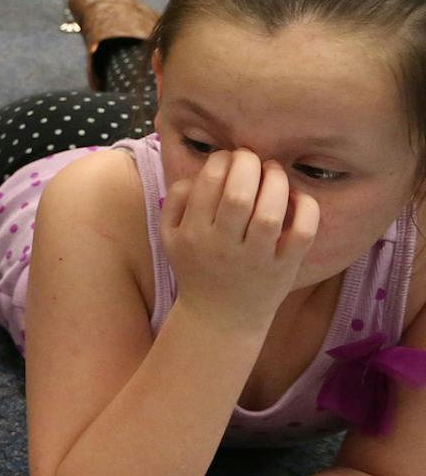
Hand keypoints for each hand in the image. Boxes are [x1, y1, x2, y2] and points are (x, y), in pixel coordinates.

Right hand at [162, 148, 318, 324]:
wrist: (220, 318)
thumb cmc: (196, 268)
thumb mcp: (169, 238)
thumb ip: (175, 202)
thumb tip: (200, 173)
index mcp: (192, 234)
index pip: (208, 183)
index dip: (222, 160)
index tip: (229, 157)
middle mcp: (222, 246)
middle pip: (238, 194)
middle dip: (249, 164)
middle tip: (252, 158)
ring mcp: (256, 259)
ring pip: (270, 212)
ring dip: (276, 182)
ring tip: (274, 171)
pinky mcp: (284, 268)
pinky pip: (302, 233)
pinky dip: (305, 209)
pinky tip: (297, 198)